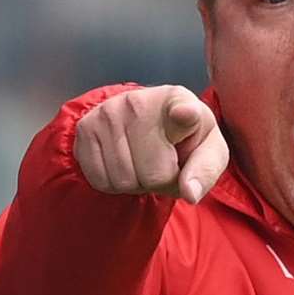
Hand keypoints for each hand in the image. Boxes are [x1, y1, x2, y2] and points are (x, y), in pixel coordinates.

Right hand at [72, 85, 227, 203]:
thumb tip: (190, 194)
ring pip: (124, 182)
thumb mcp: (208, 151)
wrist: (146, 121)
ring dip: (136, 185)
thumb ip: (205, 171)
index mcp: (180, 100)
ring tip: (143, 163)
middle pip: (153, 175)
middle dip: (160, 182)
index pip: (183, 110)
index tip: (185, 113)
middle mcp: (140, 101)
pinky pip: (100, 180)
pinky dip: (113, 184)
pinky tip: (124, 163)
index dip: (184, 114)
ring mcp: (109, 112)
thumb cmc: (184, 139)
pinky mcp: (85, 127)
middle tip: (163, 165)